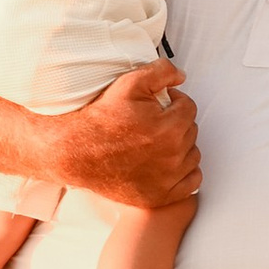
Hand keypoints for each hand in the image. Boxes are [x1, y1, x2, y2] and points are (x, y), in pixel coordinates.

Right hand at [47, 63, 200, 211]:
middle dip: (175, 122)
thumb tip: (181, 76)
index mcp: (169, 128)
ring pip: (192, 155)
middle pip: (190, 130)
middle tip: (152, 122)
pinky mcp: (160, 196)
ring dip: (181, 146)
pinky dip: (183, 172)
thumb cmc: (100, 121)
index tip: (160, 104)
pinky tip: (166, 163)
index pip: (188, 107)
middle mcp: (172, 156)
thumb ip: (161, 72)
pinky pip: (191, 182)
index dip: (173, 101)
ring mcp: (167, 179)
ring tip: (156, 141)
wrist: (76, 152)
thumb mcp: (128, 84)